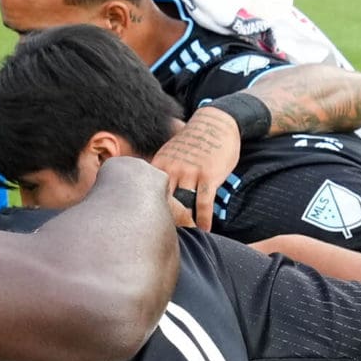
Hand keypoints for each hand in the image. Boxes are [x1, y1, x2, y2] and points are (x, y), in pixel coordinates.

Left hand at [148, 106, 240, 232]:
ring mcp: (190, 173)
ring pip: (182, 206)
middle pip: (162, 203)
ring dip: (184, 223)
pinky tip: (205, 229)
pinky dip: (204, 219)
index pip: (145, 192)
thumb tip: (150, 186)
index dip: (144, 210)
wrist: (216, 122)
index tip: (143, 226)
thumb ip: (162, 169)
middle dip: (162, 221)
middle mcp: (172, 169)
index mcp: (160, 164)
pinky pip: (204, 204)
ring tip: (185, 238)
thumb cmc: (194, 141)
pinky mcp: (208, 176)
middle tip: (162, 238)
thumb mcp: (171, 152)